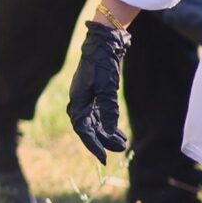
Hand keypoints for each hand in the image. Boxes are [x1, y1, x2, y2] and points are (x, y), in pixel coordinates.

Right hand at [67, 18, 130, 162]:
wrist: (103, 44)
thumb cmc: (102, 65)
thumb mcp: (107, 88)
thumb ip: (108, 110)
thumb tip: (109, 132)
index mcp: (78, 100)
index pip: (83, 129)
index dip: (92, 144)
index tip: (103, 158)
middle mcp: (80, 101)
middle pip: (89, 128)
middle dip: (103, 140)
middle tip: (119, 149)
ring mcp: (87, 98)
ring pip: (95, 123)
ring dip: (107, 134)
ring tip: (123, 142)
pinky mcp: (95, 94)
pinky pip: (99, 115)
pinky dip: (108, 124)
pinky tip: (119, 132)